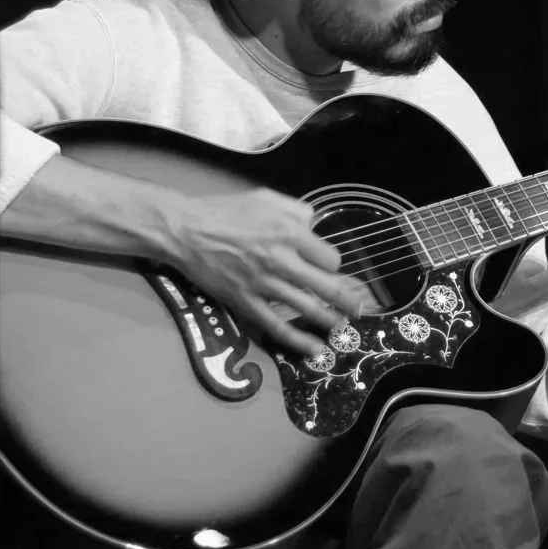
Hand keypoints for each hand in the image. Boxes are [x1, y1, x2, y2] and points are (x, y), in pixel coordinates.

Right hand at [163, 187, 367, 357]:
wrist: (186, 230)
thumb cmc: (227, 211)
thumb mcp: (267, 197)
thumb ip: (297, 210)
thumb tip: (316, 225)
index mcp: (291, 231)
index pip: (330, 258)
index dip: (333, 265)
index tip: (329, 270)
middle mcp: (282, 259)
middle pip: (329, 286)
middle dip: (349, 300)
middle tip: (360, 309)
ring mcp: (264, 283)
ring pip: (308, 308)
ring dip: (331, 321)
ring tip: (342, 327)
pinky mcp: (246, 301)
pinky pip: (278, 326)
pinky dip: (299, 341)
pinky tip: (316, 350)